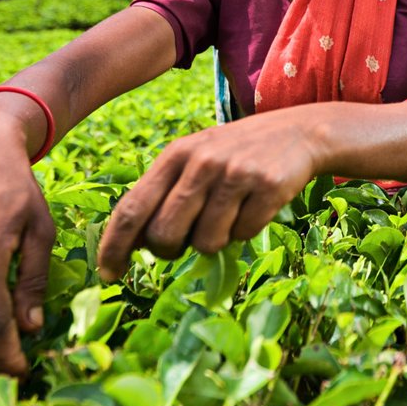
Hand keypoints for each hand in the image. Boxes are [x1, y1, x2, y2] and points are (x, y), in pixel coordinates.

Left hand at [98, 111, 322, 280]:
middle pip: (164, 235)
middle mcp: (201, 162)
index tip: (108, 273)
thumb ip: (165, 193)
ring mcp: (235, 174)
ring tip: (229, 213)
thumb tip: (133, 243)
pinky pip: (243, 235)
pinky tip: (254, 205)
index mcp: (175, 155)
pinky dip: (246, 230)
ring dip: (216, 240)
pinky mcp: (267, 187)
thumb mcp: (195, 159)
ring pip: (206, 243)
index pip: (132, 208)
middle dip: (170, 250)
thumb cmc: (236, 153)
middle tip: (186, 241)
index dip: (114, 246)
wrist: (298, 132)